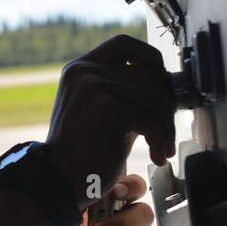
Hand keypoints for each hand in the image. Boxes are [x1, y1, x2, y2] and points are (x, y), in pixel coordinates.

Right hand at [45, 35, 175, 207]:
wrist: (59, 181)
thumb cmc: (83, 152)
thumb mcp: (100, 110)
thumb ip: (125, 92)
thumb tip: (165, 84)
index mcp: (80, 68)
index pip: (125, 44)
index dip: (151, 58)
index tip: (162, 82)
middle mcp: (84, 71)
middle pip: (148, 74)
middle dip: (166, 105)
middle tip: (167, 131)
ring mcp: (93, 87)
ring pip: (153, 96)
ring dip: (166, 126)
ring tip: (162, 148)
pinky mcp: (105, 107)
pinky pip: (149, 118)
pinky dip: (160, 139)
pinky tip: (156, 156)